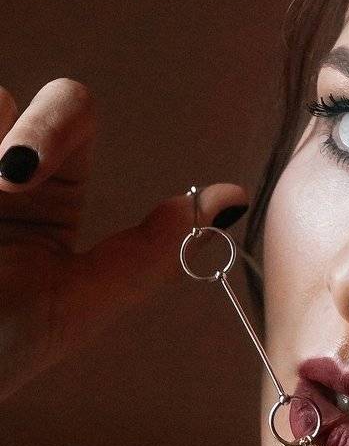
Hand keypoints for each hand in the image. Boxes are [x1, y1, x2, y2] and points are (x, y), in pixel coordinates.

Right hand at [0, 77, 247, 402]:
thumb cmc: (2, 347)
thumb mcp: (81, 303)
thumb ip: (152, 252)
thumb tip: (230, 201)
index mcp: (48, 195)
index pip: (74, 118)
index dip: (65, 126)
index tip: (35, 171)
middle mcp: (5, 169)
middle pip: (37, 98)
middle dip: (38, 129)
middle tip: (13, 179)